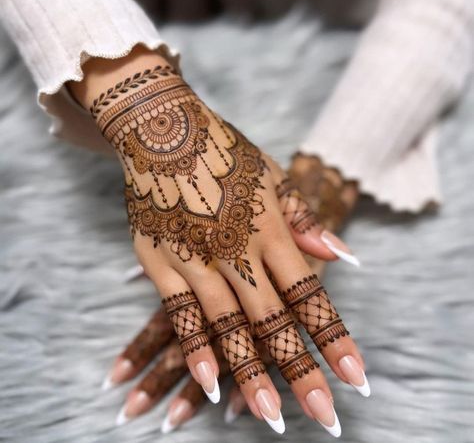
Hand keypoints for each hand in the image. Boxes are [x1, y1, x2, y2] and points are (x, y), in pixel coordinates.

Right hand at [71, 48, 365, 434]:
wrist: (164, 129)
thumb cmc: (225, 153)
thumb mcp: (272, 176)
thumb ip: (306, 221)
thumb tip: (346, 258)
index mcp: (269, 227)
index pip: (309, 292)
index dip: (334, 336)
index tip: (356, 376)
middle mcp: (236, 248)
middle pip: (274, 319)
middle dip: (300, 371)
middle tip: (324, 418)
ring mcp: (196, 256)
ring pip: (228, 324)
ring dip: (250, 372)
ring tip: (269, 417)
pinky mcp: (160, 260)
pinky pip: (180, 312)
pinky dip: (196, 346)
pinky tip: (209, 382)